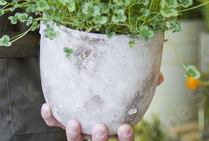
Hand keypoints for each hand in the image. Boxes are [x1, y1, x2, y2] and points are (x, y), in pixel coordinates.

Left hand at [40, 73, 161, 139]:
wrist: (86, 87)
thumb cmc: (113, 92)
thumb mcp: (128, 90)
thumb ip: (142, 85)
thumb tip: (160, 76)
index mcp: (115, 129)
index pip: (123, 140)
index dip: (125, 138)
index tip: (125, 126)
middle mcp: (96, 133)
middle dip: (99, 139)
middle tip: (99, 127)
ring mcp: (79, 130)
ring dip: (74, 134)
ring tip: (74, 122)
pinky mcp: (62, 121)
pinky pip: (54, 123)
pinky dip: (50, 117)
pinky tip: (48, 106)